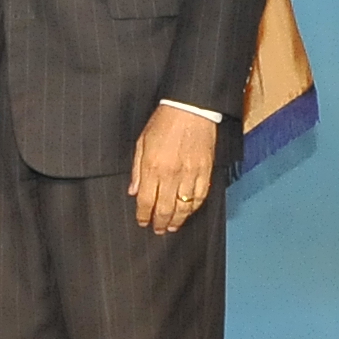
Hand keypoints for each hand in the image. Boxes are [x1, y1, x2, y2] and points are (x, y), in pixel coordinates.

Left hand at [129, 104, 218, 232]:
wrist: (190, 109)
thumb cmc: (163, 123)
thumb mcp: (141, 143)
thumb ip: (137, 170)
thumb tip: (133, 192)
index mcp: (152, 167)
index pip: (146, 201)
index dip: (143, 215)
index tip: (142, 222)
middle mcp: (171, 174)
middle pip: (165, 208)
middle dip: (160, 222)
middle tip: (158, 230)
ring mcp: (190, 174)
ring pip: (184, 206)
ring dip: (177, 220)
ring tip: (172, 227)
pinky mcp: (205, 171)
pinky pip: (200, 196)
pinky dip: (194, 208)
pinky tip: (188, 212)